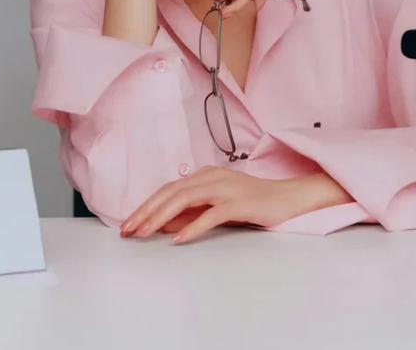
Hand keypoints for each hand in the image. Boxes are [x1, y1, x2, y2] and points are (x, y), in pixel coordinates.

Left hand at [119, 167, 306, 243]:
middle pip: (170, 192)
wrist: (288, 197)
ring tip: (144, 233)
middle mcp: (211, 177)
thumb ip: (192, 213)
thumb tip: (164, 226)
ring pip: (185, 199)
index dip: (146, 205)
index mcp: (204, 176)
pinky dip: (193, 226)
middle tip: (127, 230)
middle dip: (146, 211)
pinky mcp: (239, 203)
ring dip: (161, 217)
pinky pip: (211, 214)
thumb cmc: (253, 203)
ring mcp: (225, 188)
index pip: (168, 189)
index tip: (128, 223)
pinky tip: (179, 239)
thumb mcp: (217, 206)